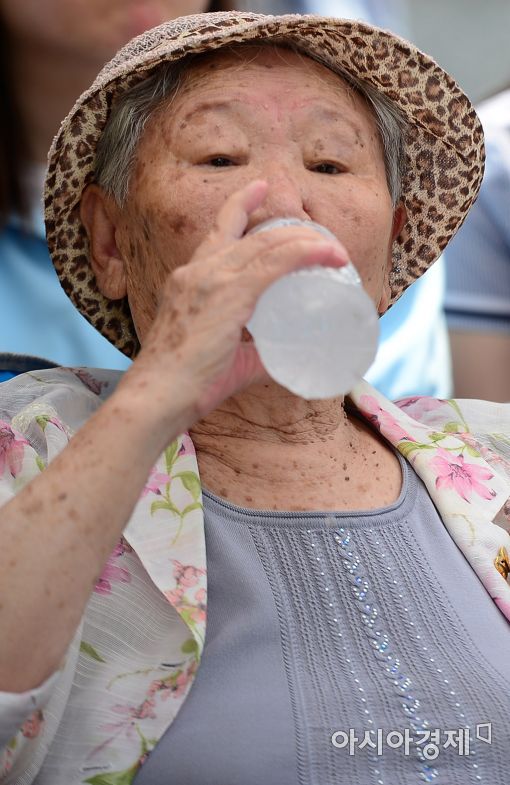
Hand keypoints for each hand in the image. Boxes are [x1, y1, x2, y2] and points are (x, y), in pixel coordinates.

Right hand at [131, 180, 348, 419]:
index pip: (219, 230)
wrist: (157, 397)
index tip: (262, 186)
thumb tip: (283, 359)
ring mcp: (210, 279)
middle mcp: (197, 270)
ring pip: (268, 244)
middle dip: (292, 229)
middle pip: (252, 234)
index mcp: (189, 279)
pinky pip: (274, 264)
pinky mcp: (228, 296)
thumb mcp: (224, 359)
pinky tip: (328, 255)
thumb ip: (254, 355)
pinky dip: (304, 255)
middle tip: (323, 239)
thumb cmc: (184, 385)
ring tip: (335, 252)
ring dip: (306, 243)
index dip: (241, 204)